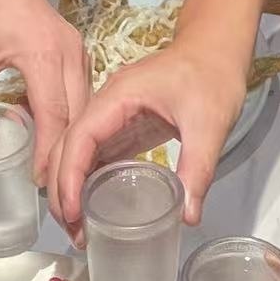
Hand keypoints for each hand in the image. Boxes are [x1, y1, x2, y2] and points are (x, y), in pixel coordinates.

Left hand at [0, 0, 88, 183]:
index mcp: (43, 54)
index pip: (54, 116)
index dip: (50, 155)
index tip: (40, 184)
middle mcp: (71, 56)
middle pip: (78, 119)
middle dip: (67, 159)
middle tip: (55, 195)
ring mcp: (80, 56)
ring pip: (85, 112)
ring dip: (73, 145)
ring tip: (57, 179)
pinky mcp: (79, 59)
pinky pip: (82, 101)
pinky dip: (73, 127)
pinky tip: (57, 149)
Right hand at [52, 37, 247, 238]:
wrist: (217, 47)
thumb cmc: (212, 74)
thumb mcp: (210, 124)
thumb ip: (198, 170)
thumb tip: (188, 216)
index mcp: (118, 96)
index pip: (80, 138)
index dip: (69, 177)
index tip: (72, 212)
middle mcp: (106, 105)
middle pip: (67, 148)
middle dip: (62, 191)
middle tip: (73, 232)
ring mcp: (112, 116)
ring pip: (76, 154)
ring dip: (70, 190)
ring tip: (78, 229)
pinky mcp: (122, 127)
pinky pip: (95, 156)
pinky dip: (87, 182)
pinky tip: (91, 208)